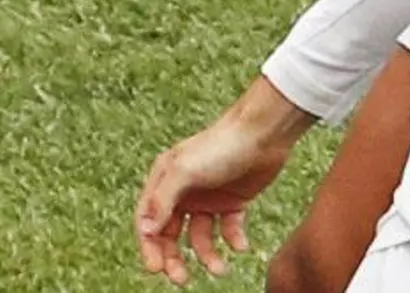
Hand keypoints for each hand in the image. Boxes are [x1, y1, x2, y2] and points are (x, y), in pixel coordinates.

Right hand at [135, 82, 310, 285]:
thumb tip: (145, 231)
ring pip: (199, 238)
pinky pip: (228, 229)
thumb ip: (162, 200)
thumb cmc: (221, 145)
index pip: (149, 223)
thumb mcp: (185, 170)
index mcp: (164, 182)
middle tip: (182, 279)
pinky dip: (233, 240)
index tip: (157, 269)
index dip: (150, 247)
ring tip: (220, 269)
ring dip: (207, 256)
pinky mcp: (234, 202)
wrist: (264, 132)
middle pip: (171, 236)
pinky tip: (241, 246)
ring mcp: (208, 199)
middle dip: (175, 259)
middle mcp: (183, 192)